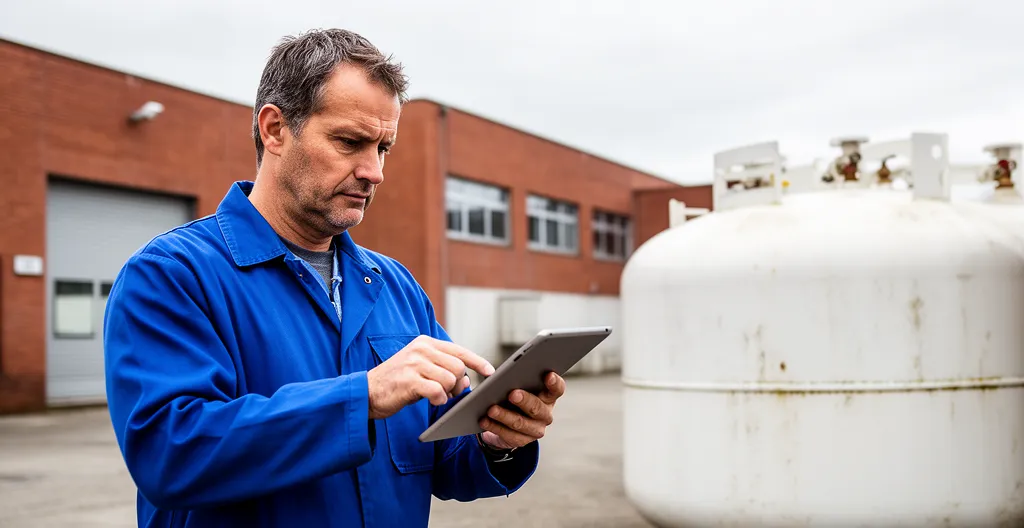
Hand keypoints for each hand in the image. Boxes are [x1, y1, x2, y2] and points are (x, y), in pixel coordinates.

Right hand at [367, 336, 493, 419]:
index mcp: (425, 343)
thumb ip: (443, 369)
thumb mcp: (420, 369)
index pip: (459, 351)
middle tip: (451, 393)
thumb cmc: (397, 382)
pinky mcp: (409, 380)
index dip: (478, 362)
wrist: (367, 391)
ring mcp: (414, 364)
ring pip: (450, 379)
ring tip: (439, 397)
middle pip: (458, 367)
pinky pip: (437, 391)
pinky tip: (433, 401)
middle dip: (459, 383)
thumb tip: (467, 380)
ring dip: (449, 393)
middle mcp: (421, 349)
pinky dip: (439, 399)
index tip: (490, 371)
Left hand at [479, 372, 564, 449]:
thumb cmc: (513, 398)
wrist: (506, 424)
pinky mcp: (522, 441)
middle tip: (512, 394)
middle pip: (537, 408)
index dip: (554, 383)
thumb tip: (503, 376)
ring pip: (520, 423)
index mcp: (548, 397)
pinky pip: (508, 435)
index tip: (548, 375)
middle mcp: (545, 414)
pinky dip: (494, 427)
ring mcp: (536, 429)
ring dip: (504, 416)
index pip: (557, 389)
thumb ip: (516, 380)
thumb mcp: (517, 387)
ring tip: (491, 409)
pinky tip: (484, 420)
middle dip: (524, 400)